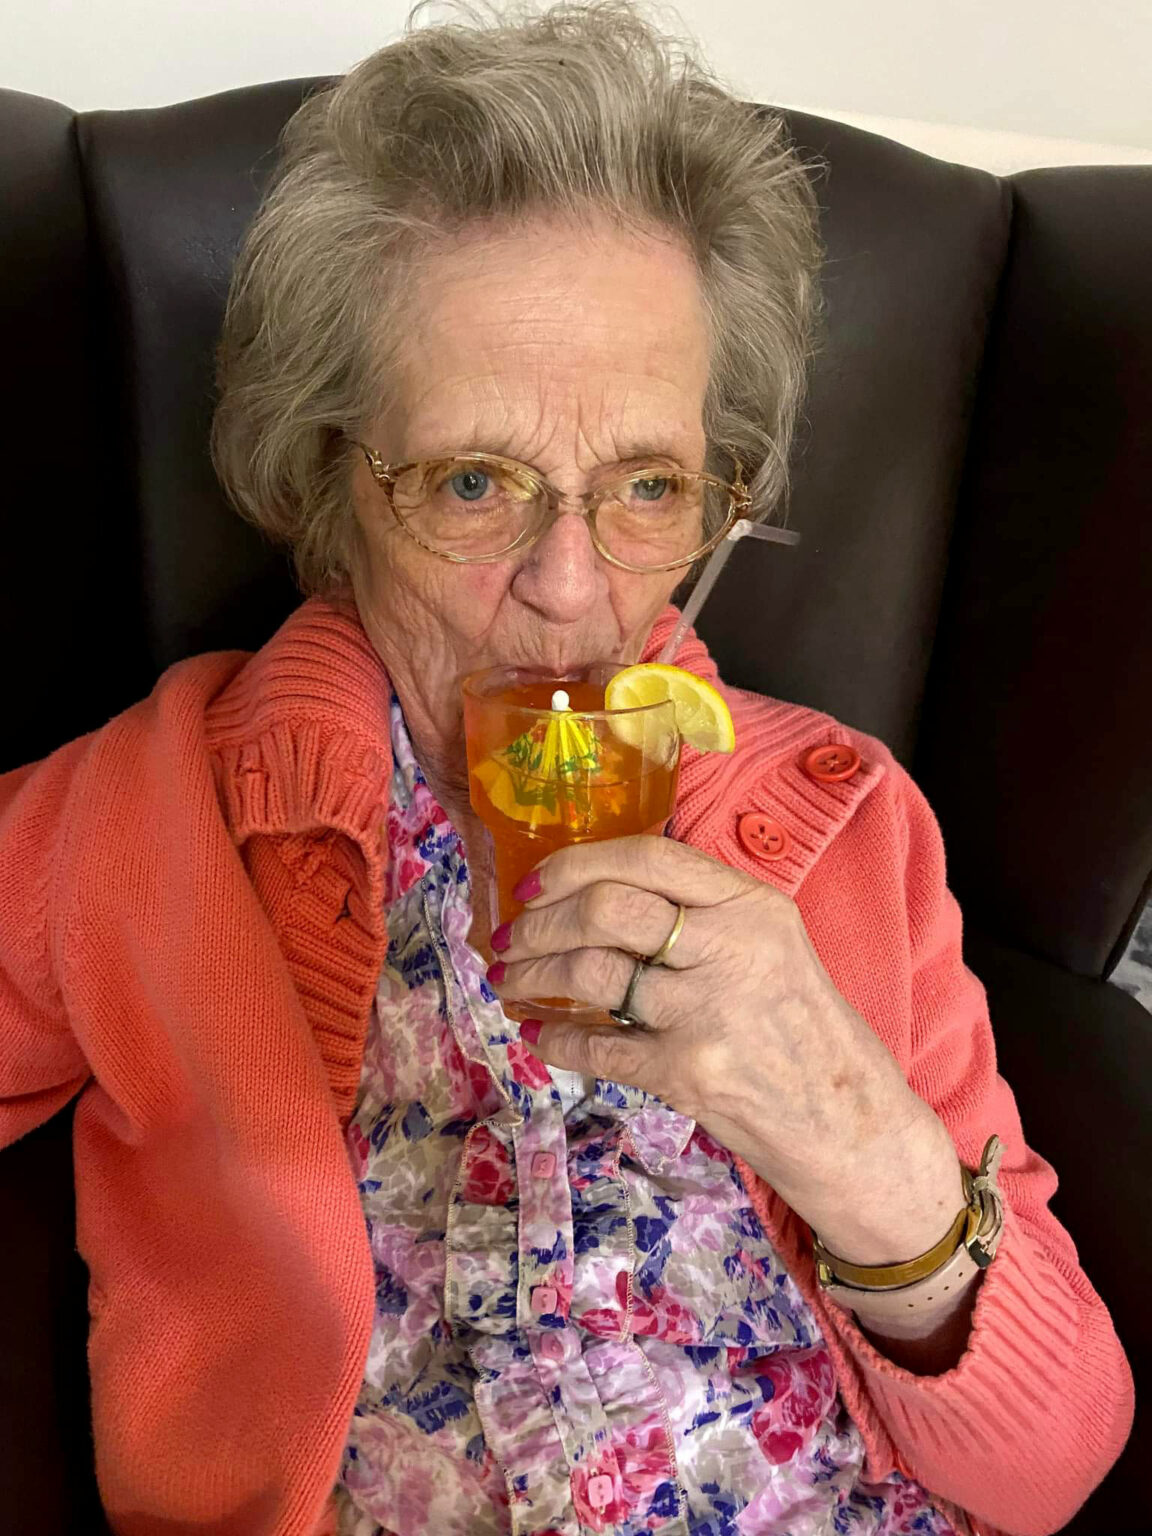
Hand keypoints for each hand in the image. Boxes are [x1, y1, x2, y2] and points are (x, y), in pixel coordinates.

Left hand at [488, 835, 965, 1265]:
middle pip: (606, 908)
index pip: (646, 856)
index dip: (575, 863)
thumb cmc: (803, 1029)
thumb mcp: (772, 944)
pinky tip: (537, 1034)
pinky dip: (552, 1039)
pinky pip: (594, 1046)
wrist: (850, 1124)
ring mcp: (707, 1011)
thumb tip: (595, 893)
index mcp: (750, 904)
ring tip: (511, 981)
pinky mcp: (687, 1073)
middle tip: (510, 938)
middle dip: (539, 922)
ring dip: (533, 976)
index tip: (533, 882)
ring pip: (588, 973)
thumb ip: (702, 913)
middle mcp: (730, 947)